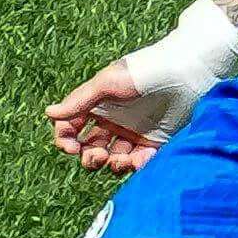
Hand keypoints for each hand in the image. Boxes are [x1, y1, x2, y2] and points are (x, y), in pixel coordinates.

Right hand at [45, 58, 181, 172]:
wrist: (187, 72)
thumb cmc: (146, 71)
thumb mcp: (109, 82)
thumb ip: (80, 101)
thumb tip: (49, 113)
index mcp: (98, 105)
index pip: (71, 127)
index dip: (65, 140)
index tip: (70, 147)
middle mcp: (114, 121)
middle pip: (90, 149)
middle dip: (89, 158)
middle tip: (98, 156)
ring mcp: (134, 133)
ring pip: (113, 159)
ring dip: (111, 165)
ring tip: (120, 160)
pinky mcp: (156, 142)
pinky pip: (140, 162)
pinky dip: (136, 166)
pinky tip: (139, 161)